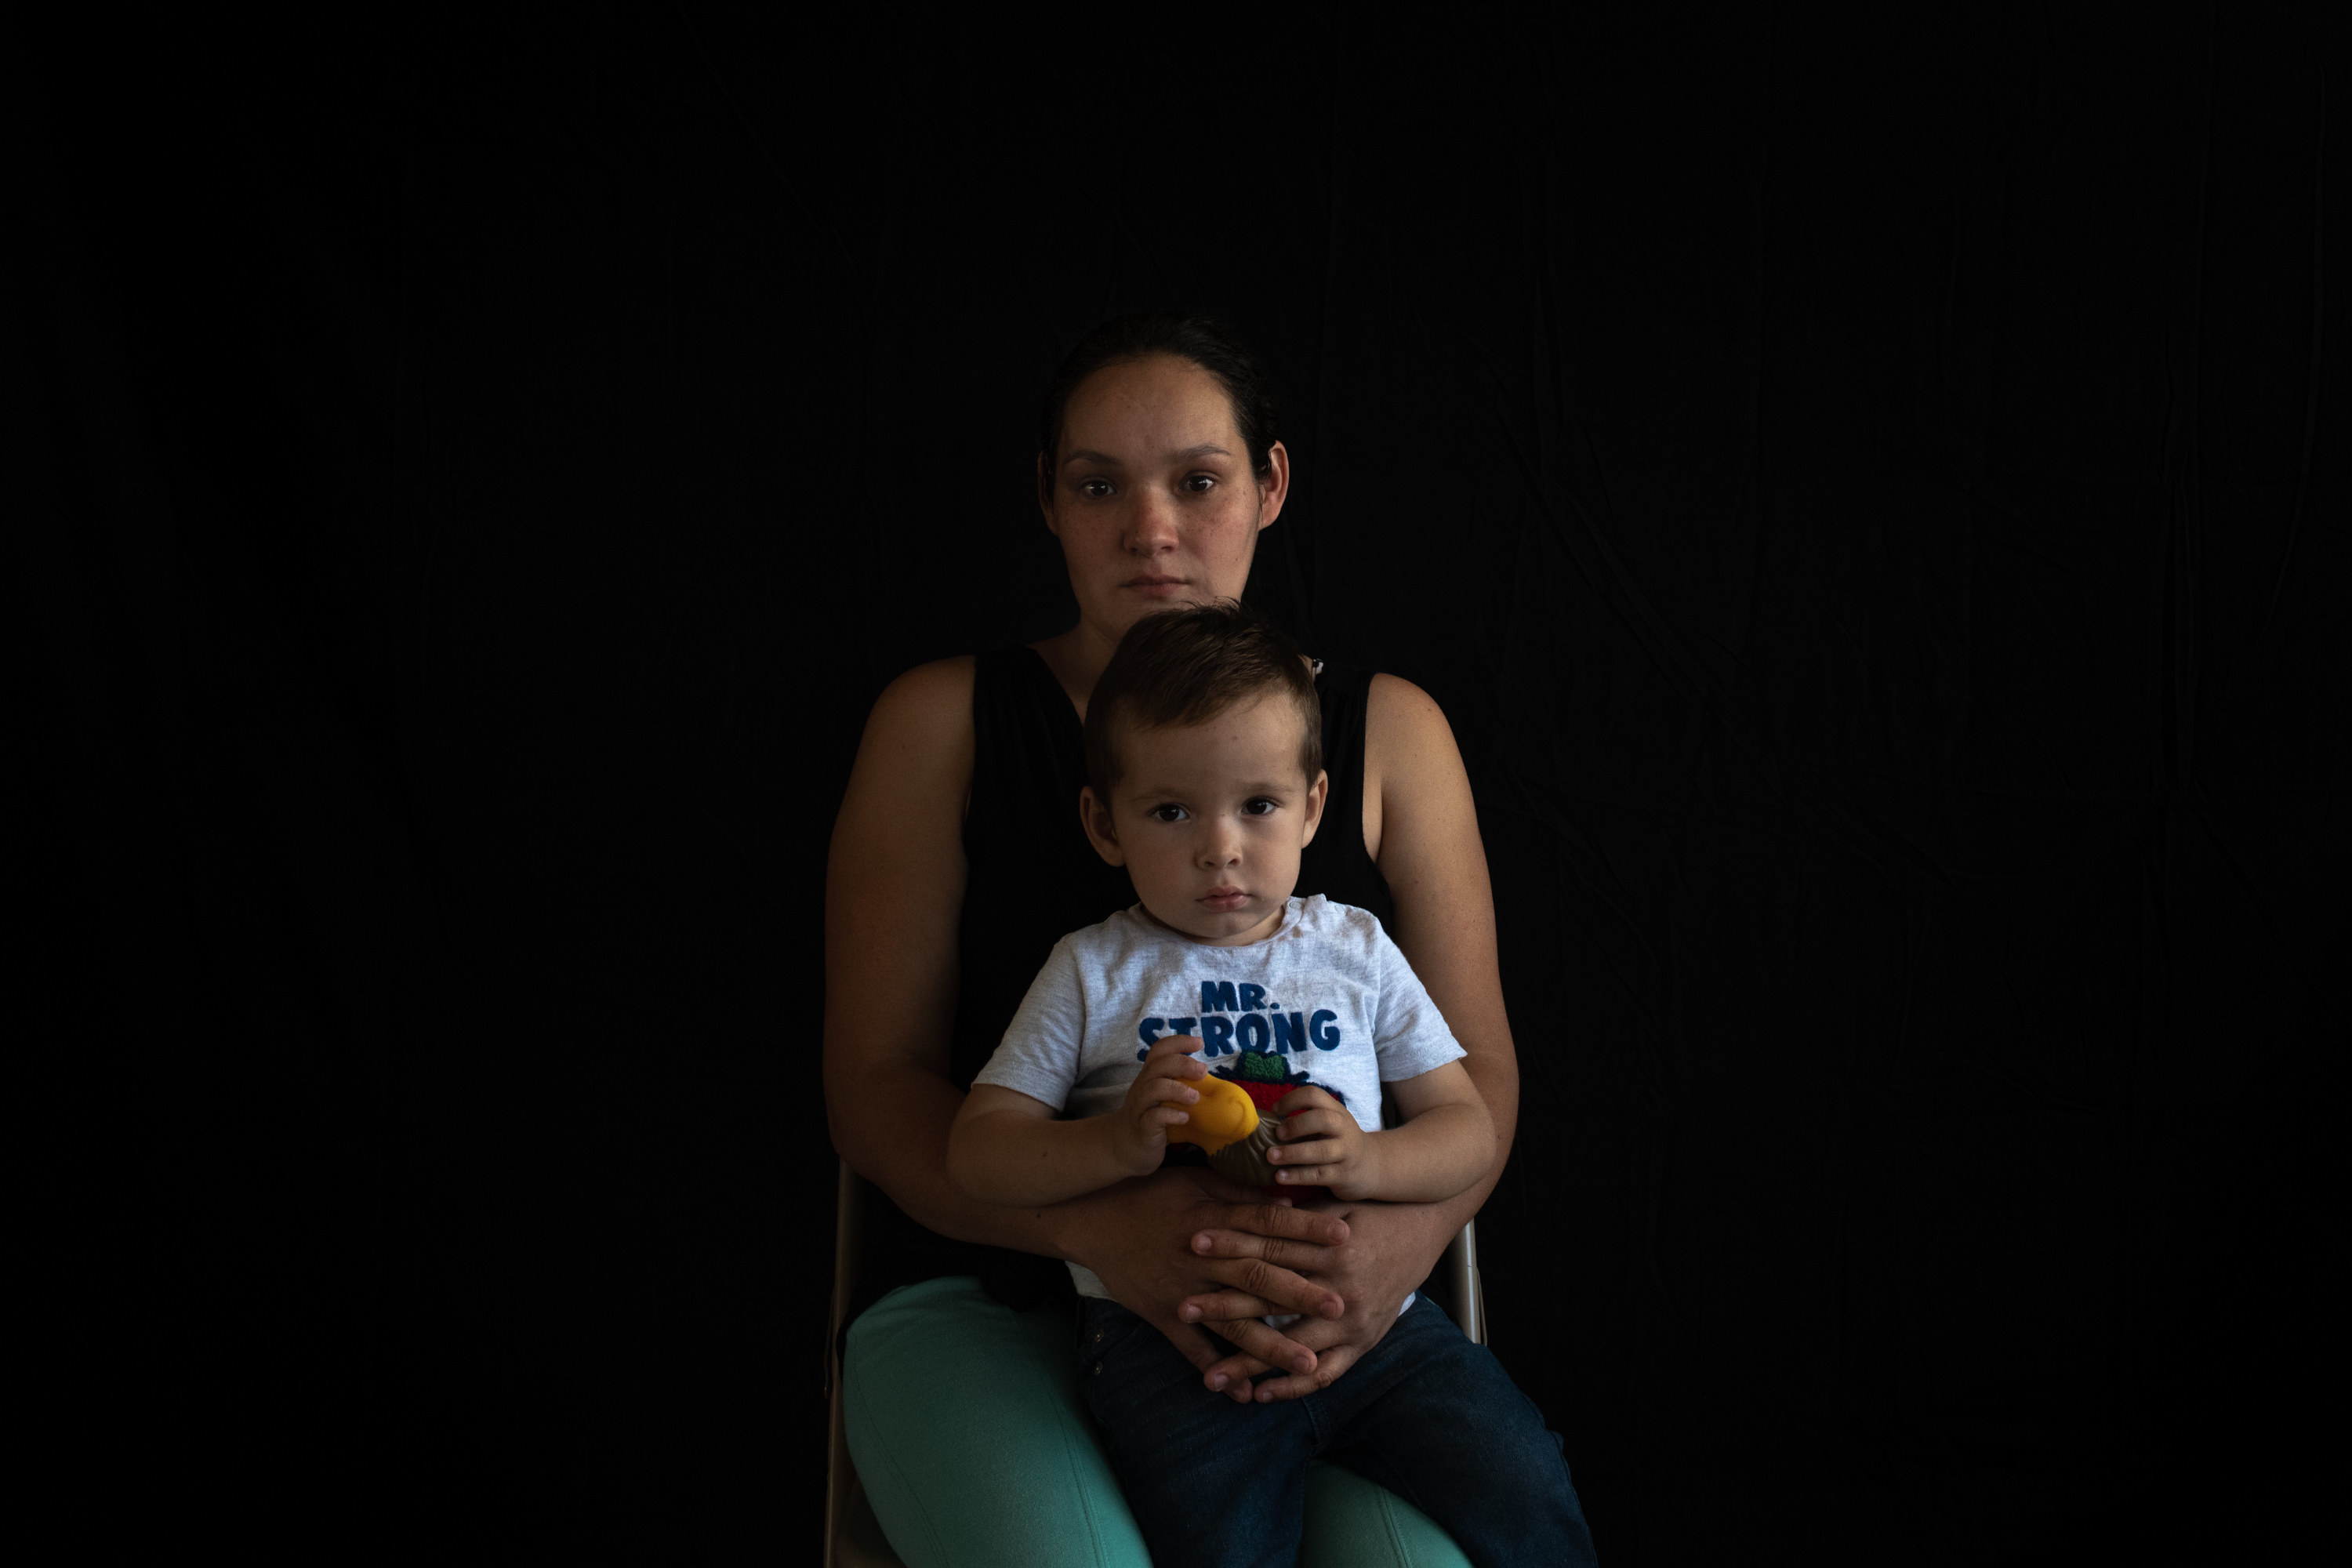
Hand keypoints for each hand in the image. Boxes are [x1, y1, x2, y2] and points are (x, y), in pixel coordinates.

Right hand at [1057, 1165, 1351, 1402]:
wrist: (1092, 1219)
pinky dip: (1217, 1371)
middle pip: (1259, 1276)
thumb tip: (1283, 1194)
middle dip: (1301, 1293)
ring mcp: (1184, 1291)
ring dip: (1272, 1345)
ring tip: (1308, 1363)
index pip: (1268, 1222)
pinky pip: (1193, 1350)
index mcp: (1214, 1218)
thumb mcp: (1194, 1180)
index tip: (1345, 1234)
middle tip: (1341, 1306)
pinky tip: (1242, 1393)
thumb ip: (1237, 1190)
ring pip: (1234, 1322)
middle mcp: (1203, 1258)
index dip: (1306, 1228)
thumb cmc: (1148, 1192)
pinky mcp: (1163, 1315)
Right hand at [1108, 1036, 1209, 1174]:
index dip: (1178, 1042)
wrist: (1125, 1147)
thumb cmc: (1152, 1118)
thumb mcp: (1163, 1097)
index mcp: (1150, 1076)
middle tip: (1203, 1071)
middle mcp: (1142, 1087)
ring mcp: (1140, 1107)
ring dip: (1178, 1089)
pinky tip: (1185, 1118)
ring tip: (1195, 1097)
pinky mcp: (1142, 1127)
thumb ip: (1179, 1085)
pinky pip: (1154, 1116)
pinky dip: (1171, 1115)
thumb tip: (1212, 1081)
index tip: (1199, 1043)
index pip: (1159, 1050)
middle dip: (1182, 1064)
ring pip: (1153, 1088)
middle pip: (1158, 1065)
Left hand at [1181, 1196, 1455, 1402]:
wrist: (1422, 1230)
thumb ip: (1293, 1214)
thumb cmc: (1371, 1212)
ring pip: (1293, 1348)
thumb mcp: (1334, 1204)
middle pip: (1272, 1301)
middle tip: (1184, 1310)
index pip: (1270, 1247)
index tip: (1192, 1244)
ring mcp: (1352, 1322)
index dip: (1230, 1244)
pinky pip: (1325, 1373)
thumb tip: (1242, 1203)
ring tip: (1211, 1377)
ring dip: (1250, 1364)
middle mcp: (1340, 1290)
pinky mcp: (1363, 1342)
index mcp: (1331, 1249)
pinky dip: (1293, 1385)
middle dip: (1224, 1307)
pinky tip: (1259, 1395)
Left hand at [1265, 1086, 1379, 1199]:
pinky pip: (1319, 1175)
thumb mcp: (1328, 1125)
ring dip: (1293, 1153)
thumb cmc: (1337, 1142)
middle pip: (1322, 1119)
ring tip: (1270, 1157)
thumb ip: (1304, 1121)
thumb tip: (1263, 1124)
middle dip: (1296, 1125)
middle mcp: (1343, 1128)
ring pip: (1321, 1150)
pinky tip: (1280, 1176)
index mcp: (1335, 1110)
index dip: (1292, 1100)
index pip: (1314, 1095)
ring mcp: (1346, 1152)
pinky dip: (1298, 1176)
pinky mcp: (1344, 1175)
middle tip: (1277, 1134)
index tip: (1275, 1111)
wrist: (1371, 1166)